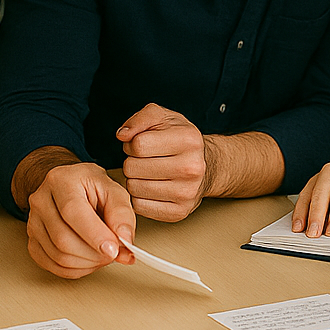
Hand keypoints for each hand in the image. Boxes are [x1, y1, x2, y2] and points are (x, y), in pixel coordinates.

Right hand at [25, 161, 136, 278]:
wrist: (69, 187)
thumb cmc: (91, 188)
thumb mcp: (114, 190)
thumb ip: (122, 215)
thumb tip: (125, 241)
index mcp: (61, 181)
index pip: (73, 212)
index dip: (94, 235)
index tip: (113, 250)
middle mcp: (41, 201)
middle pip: (63, 239)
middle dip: (94, 254)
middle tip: (114, 253)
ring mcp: (33, 223)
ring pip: (58, 256)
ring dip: (87, 263)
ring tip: (103, 254)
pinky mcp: (32, 241)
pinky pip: (52, 265)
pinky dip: (75, 269)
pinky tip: (89, 260)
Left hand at [117, 103, 207, 221]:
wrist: (206, 165)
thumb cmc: (179, 139)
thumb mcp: (163, 118)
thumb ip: (140, 118)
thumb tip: (122, 134)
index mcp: (189, 140)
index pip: (138, 145)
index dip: (131, 144)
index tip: (140, 145)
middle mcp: (192, 167)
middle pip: (133, 167)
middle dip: (132, 162)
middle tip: (144, 160)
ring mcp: (187, 192)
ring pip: (134, 188)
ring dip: (134, 179)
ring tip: (147, 173)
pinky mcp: (179, 212)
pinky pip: (140, 206)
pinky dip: (139, 197)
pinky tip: (151, 187)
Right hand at [293, 155, 329, 236]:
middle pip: (321, 191)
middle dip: (316, 215)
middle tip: (313, 234)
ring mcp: (324, 173)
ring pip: (309, 192)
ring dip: (303, 212)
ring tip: (300, 230)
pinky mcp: (317, 180)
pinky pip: (305, 194)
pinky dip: (301, 209)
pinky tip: (298, 223)